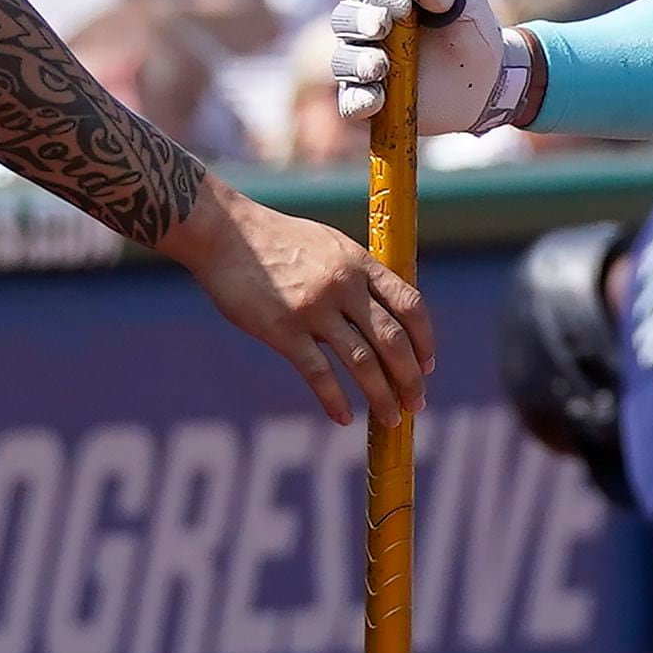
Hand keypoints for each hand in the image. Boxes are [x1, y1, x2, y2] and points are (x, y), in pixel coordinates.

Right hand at [164, 179, 432, 426]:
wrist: (225, 234)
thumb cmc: (276, 239)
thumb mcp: (328, 244)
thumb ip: (356, 274)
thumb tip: (384, 308)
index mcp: (358, 262)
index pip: (410, 304)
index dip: (425, 339)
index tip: (427, 365)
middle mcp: (343, 285)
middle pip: (392, 339)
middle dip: (410, 377)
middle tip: (417, 402)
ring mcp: (314, 309)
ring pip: (362, 362)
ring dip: (382, 396)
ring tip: (391, 418)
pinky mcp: (283, 331)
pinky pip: (318, 374)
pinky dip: (335, 400)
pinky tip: (344, 418)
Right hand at [328, 0, 507, 133]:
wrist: (486, 83)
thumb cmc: (471, 31)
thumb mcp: (467, 4)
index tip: (402, 1)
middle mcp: (364, 23)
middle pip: (342, 17)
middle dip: (360, 20)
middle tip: (384, 25)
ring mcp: (363, 62)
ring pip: (342, 60)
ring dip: (358, 61)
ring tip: (380, 66)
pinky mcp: (368, 98)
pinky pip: (350, 101)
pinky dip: (359, 100)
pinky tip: (377, 98)